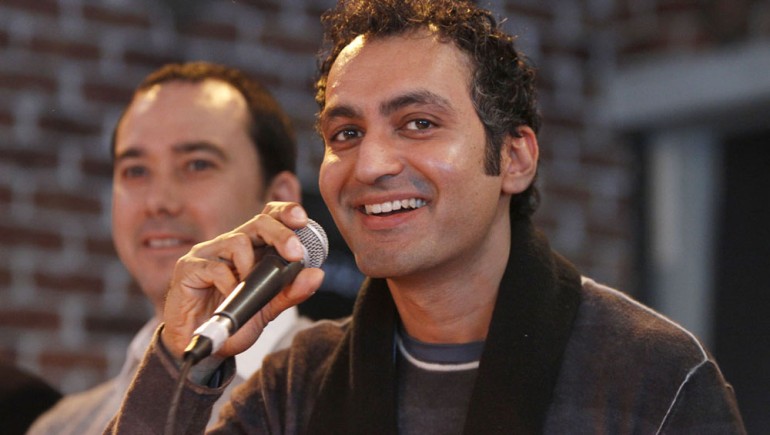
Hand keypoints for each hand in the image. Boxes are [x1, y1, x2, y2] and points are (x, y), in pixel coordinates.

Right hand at [160, 202, 324, 359]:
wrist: (203, 348)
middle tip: (295, 253)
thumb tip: (317, 274)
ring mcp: (208, 253)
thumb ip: (291, 292)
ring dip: (251, 266)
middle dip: (281, 235)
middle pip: (258, 223)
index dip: (286, 212)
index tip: (303, 220)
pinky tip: (230, 298)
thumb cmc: (235, 321)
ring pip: (237, 241)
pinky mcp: (188, 267)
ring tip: (248, 289)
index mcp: (252, 248)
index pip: (270, 218)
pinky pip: (215, 267)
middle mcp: (230, 244)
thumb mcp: (269, 309)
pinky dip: (229, 284)